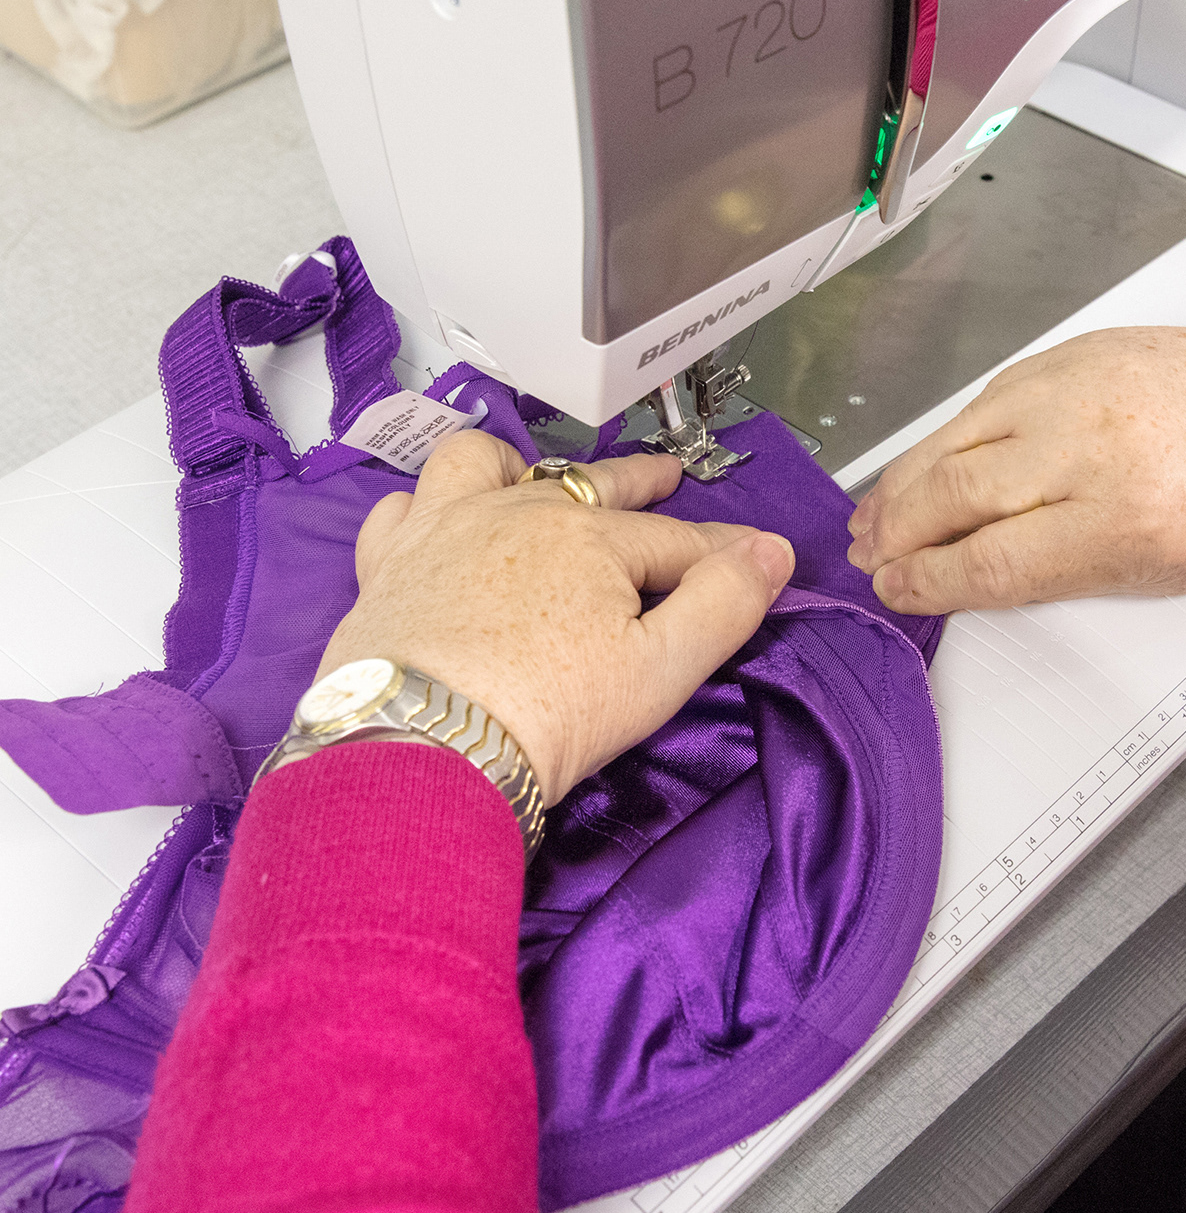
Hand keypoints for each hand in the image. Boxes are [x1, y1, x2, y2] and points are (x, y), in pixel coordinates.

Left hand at [317, 433, 794, 801]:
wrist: (424, 747)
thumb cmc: (552, 713)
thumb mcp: (661, 670)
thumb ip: (723, 605)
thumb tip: (772, 550)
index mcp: (593, 537)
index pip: (679, 540)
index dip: (726, 550)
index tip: (759, 555)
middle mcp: (520, 513)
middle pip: (592, 488)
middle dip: (639, 482)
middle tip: (666, 476)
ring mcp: (446, 529)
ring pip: (485, 467)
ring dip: (519, 465)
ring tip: (533, 474)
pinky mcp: (387, 563)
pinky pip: (405, 507)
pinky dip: (427, 505)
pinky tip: (435, 519)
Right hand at [846, 321, 1185, 613]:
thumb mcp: (1160, 574)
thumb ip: (1058, 572)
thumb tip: (973, 574)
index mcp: (1120, 520)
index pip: (985, 563)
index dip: (926, 584)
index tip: (899, 592)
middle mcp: (1090, 447)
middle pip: (951, 496)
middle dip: (896, 534)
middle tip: (871, 556)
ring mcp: (1077, 388)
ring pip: (953, 439)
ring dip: (902, 483)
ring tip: (875, 516)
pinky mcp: (1073, 352)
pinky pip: (985, 399)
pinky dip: (945, 436)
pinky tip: (924, 462)